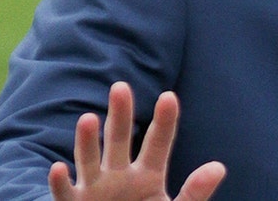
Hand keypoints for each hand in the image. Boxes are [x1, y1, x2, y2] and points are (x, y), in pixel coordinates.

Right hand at [48, 82, 225, 200]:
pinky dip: (61, 183)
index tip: (169, 97)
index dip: (164, 122)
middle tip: (120, 86)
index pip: (158, 143)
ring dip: (87, 141)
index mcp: (148, 175)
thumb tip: (219, 167)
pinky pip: (66, 194)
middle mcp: (119, 176)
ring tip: (87, 118)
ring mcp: (95, 189)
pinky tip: (58, 168)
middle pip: (119, 140)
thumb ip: (195, 192)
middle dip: (119, 115)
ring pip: (89, 161)